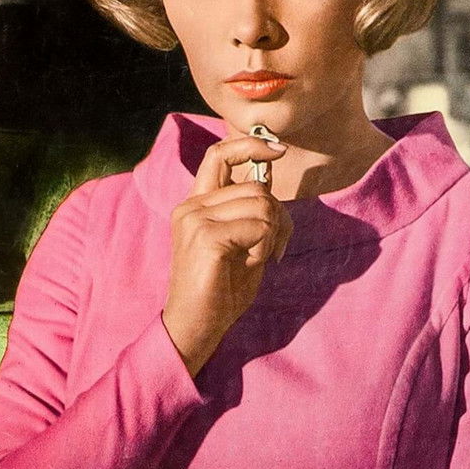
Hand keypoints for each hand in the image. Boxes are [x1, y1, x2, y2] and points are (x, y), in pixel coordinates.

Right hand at [163, 135, 292, 376]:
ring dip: (272, 233)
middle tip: (274, 245)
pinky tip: (253, 264)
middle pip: (256, 187)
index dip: (250, 145)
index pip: (218, 155)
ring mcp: (196, 220)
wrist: (196, 323)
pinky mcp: (207, 238)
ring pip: (262, 205)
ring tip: (258, 257)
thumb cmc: (220, 288)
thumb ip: (248, 209)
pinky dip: (266, 246)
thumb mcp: (239, 239)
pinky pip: (260, 227)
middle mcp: (191, 207)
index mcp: (195, 204)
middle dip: (278, 215)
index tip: (277, 149)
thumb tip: (266, 175)